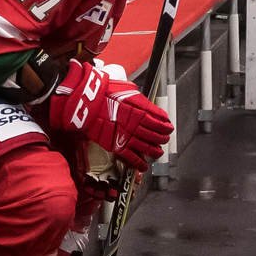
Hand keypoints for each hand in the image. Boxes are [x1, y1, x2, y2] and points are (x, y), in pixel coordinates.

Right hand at [45, 59, 171, 169]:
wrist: (88, 103)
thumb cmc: (105, 93)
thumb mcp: (127, 90)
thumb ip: (139, 100)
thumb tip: (148, 105)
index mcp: (142, 109)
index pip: (160, 120)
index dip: (166, 125)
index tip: (168, 126)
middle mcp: (138, 124)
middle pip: (157, 134)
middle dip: (163, 138)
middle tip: (165, 139)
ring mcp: (128, 136)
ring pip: (148, 147)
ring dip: (156, 151)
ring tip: (158, 152)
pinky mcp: (117, 146)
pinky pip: (133, 158)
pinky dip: (140, 163)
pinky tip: (144, 166)